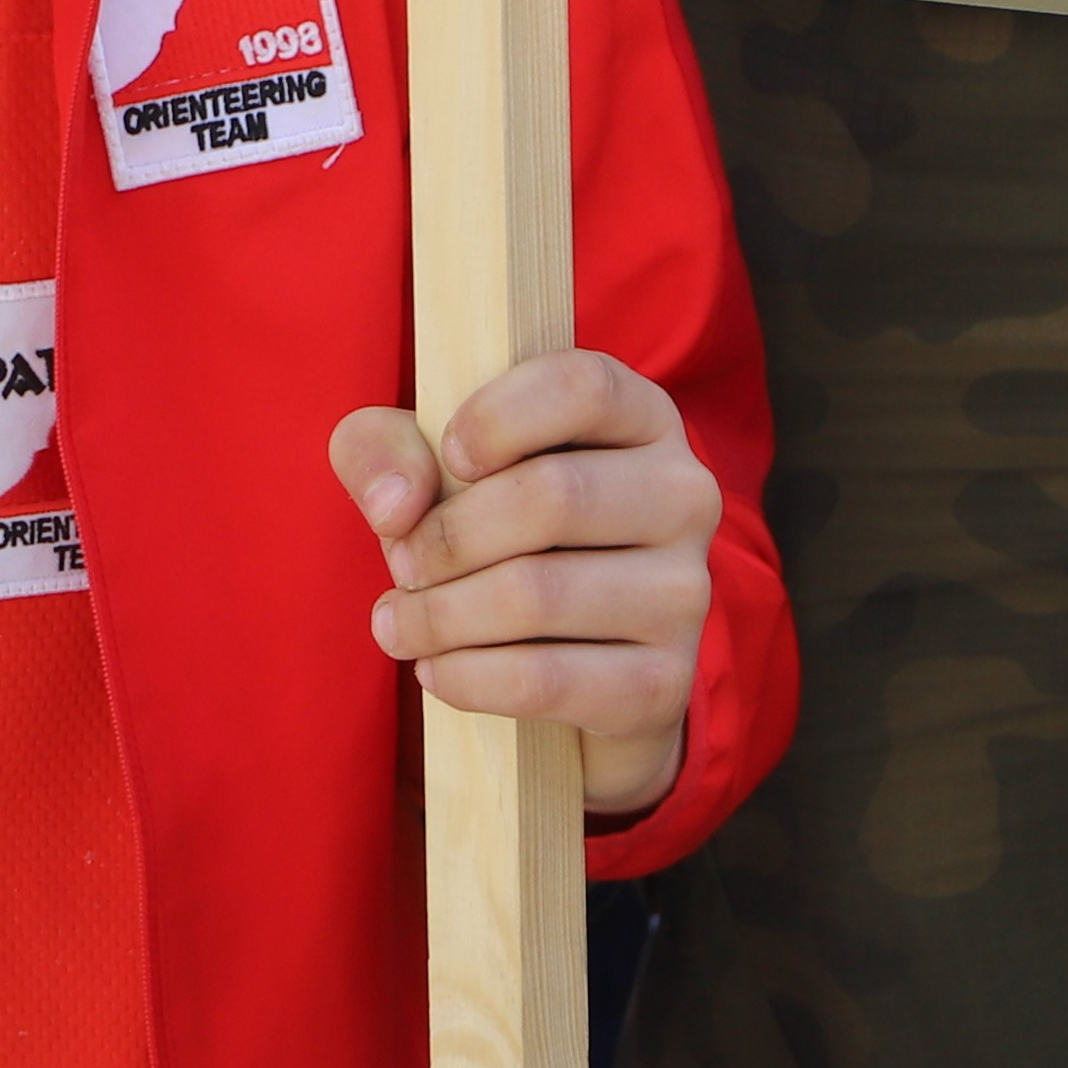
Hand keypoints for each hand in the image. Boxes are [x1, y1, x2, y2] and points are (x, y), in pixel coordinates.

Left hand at [331, 347, 714, 813]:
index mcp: (641, 417)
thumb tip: (393, 504)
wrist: (567, 655)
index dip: (497, 417)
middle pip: (552, 496)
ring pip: (538, 594)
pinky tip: (435, 670)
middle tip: (402, 564)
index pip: (582, 387)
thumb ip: (382, 448)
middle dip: (445, 537)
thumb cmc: (492, 528)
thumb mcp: (428, 464)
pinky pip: (546, 680)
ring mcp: (684, 592)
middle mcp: (683, 495)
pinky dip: (466, 679)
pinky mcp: (664, 681)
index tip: (447, 456)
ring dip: (439, 616)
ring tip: (398, 624)